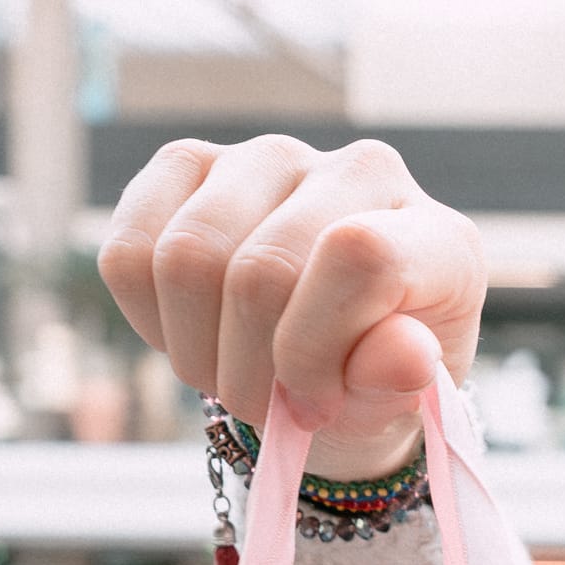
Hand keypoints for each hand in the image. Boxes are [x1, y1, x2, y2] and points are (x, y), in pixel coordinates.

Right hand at [98, 134, 484, 478]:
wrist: (332, 361)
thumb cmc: (373, 378)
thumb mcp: (397, 398)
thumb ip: (400, 379)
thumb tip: (405, 358)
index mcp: (434, 235)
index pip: (357, 258)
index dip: (313, 349)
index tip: (313, 406)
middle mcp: (359, 171)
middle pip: (259, 270)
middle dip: (249, 372)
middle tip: (268, 408)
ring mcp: (271, 157)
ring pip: (186, 258)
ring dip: (198, 353)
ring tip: (236, 378)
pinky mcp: (191, 164)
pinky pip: (130, 250)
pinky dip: (150, 318)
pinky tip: (197, 336)